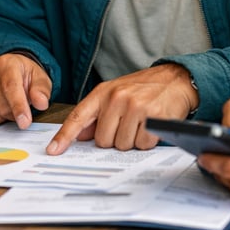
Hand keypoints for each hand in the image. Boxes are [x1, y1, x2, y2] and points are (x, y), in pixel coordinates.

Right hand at [0, 53, 51, 128]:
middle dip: (13, 114)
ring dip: (1, 118)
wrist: (5, 70)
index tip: (25, 123)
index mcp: (7, 64)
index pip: (11, 88)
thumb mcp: (40, 79)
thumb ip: (42, 90)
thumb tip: (41, 103)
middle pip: (1, 107)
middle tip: (18, 105)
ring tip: (6, 105)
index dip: (18, 108)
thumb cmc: (24, 76)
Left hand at [46, 64, 197, 154]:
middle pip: (103, 140)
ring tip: (141, 123)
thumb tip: (81, 135)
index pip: (78, 117)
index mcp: (103, 93)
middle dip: (115, 138)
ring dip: (132, 140)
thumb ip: (97, 114)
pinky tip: (152, 127)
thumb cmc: (144, 88)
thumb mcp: (116, 94)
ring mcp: (135, 107)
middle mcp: (117, 98)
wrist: (175, 79)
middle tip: (127, 124)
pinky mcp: (153, 116)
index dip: (64, 136)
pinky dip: (147, 141)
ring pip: (122, 145)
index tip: (53, 151)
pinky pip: (142, 144)